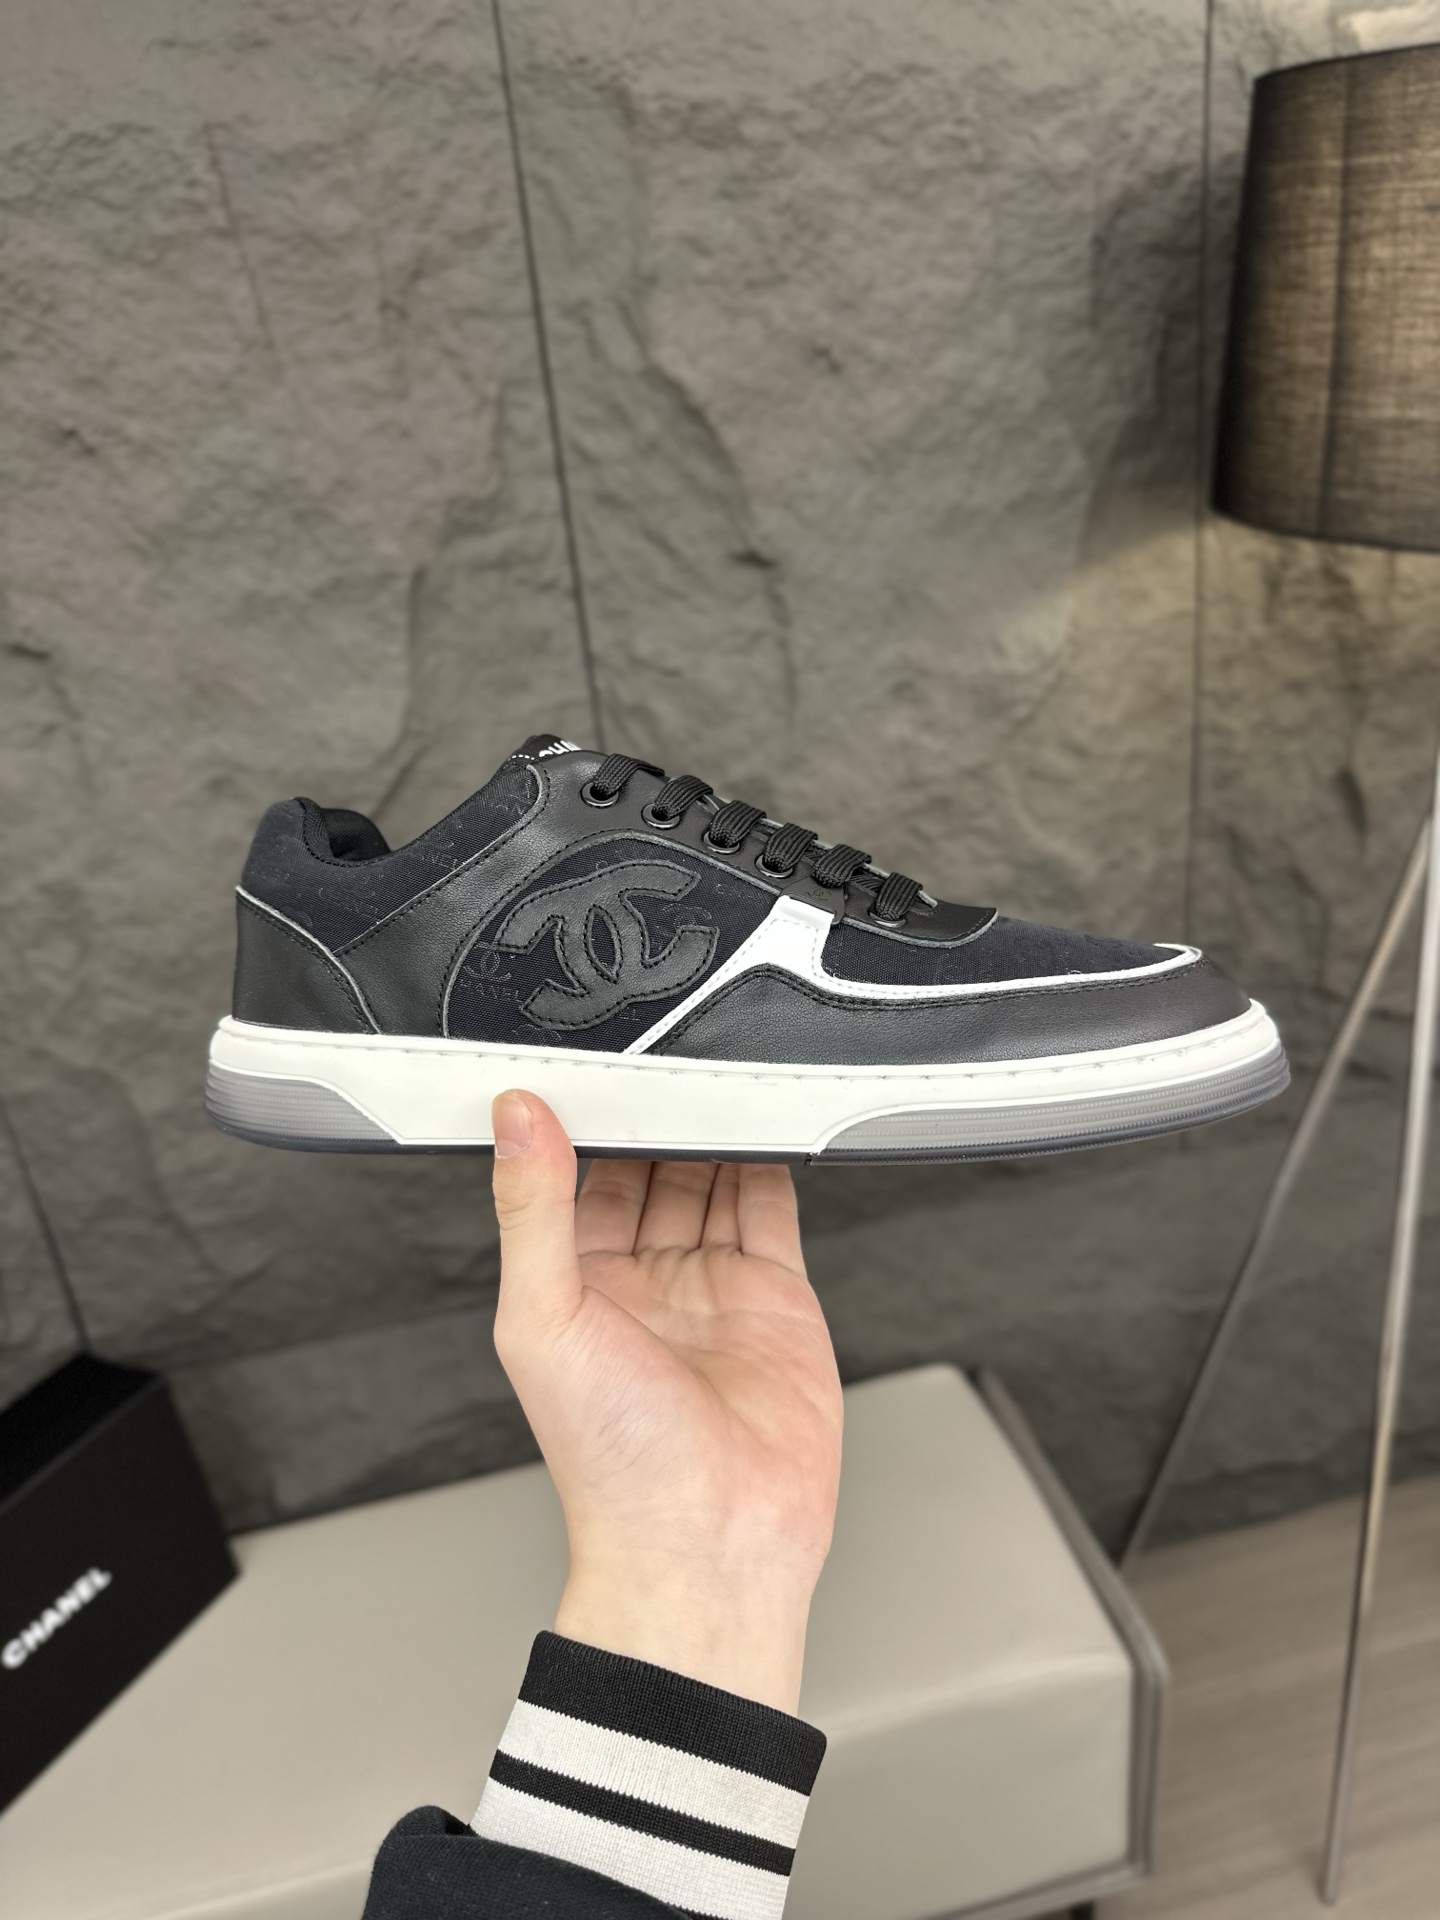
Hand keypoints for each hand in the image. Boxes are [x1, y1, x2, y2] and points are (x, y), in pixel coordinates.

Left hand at [489, 1090, 842, 1713]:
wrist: (712, 1544)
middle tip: (663, 1042)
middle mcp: (639, 1281)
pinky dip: (771, 1158)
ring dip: (712, 1124)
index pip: (573, 1175)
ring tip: (715, 1061)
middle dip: (655, 1111)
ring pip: (710, 1177)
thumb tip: (516, 1117)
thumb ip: (533, 1209)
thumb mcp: (544, 1319)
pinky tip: (766, 1115)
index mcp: (571, 1285)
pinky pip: (771, 1207)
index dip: (581, 1118)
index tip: (586, 1056)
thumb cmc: (614, 1465)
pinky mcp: (774, 1294)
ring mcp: (709, 1285)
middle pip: (649, 1167)